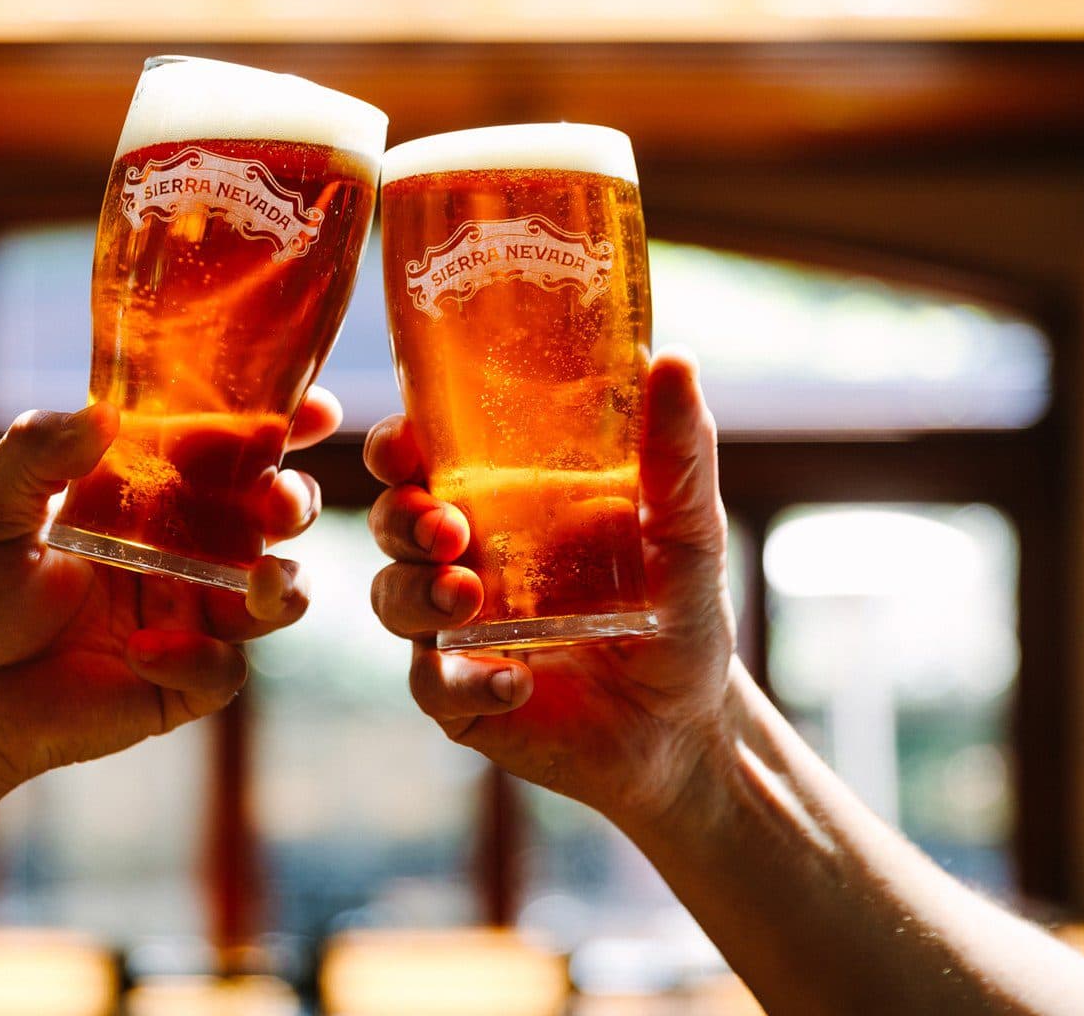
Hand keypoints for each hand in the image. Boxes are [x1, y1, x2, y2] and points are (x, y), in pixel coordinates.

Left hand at [0, 390, 339, 806]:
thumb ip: (37, 454)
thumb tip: (104, 413)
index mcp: (150, 492)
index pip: (229, 447)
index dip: (280, 425)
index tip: (316, 407)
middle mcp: (184, 548)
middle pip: (271, 516)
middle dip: (295, 503)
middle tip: (282, 503)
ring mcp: (189, 616)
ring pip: (274, 595)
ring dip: (282, 585)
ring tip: (256, 582)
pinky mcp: (181, 682)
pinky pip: (223, 670)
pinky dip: (196, 657)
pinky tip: (144, 651)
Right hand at [365, 352, 735, 827]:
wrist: (689, 722)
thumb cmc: (678, 609)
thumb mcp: (686, 527)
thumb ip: (677, 451)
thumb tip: (676, 360)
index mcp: (498, 501)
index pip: (421, 457)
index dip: (395, 446)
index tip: (405, 444)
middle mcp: (464, 558)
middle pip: (394, 523)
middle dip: (402, 518)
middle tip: (445, 526)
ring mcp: (455, 631)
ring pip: (394, 599)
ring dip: (419, 592)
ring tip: (468, 597)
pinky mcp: (463, 699)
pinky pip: (434, 687)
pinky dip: (467, 681)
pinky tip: (515, 680)